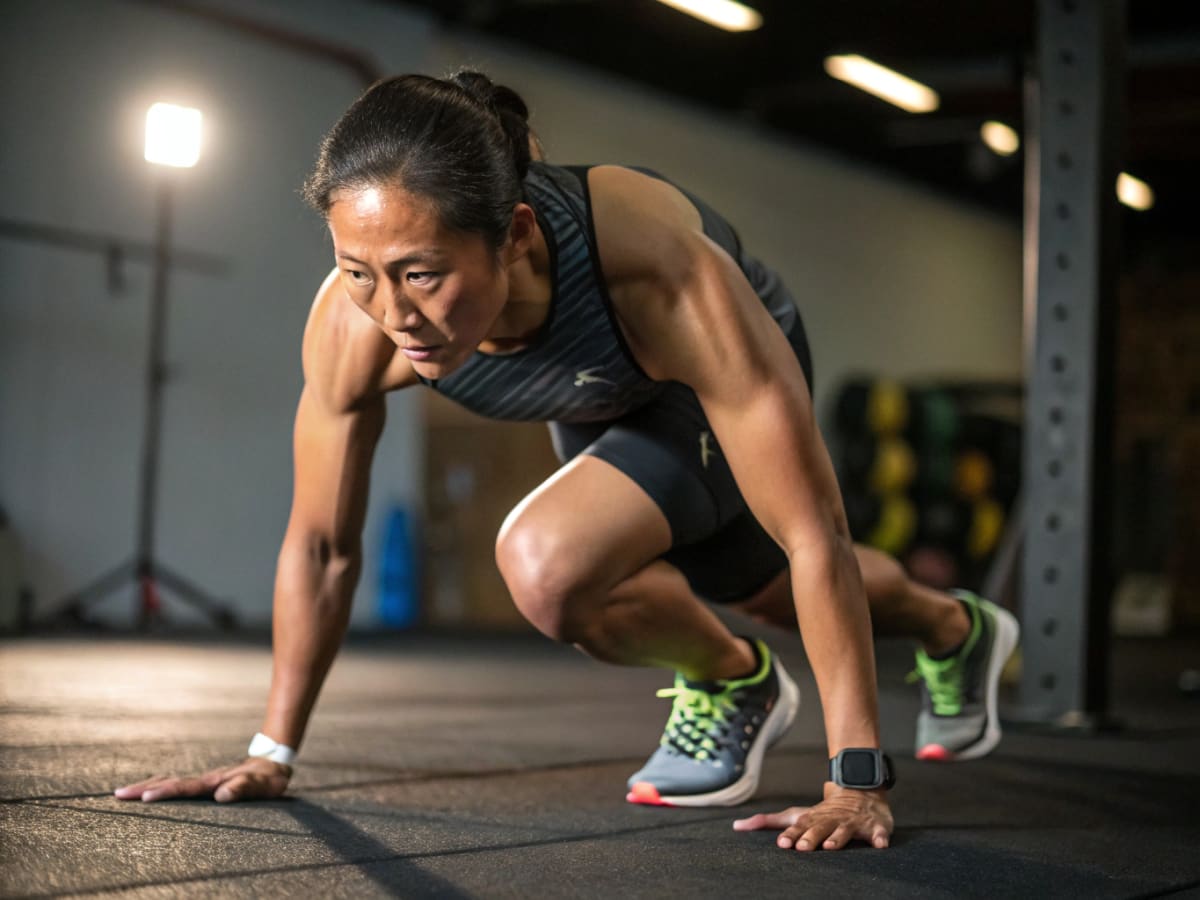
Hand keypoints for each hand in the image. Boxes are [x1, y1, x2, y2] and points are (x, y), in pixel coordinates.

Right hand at [114, 757, 291, 803]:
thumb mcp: (261, 784)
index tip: (144, 798)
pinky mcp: (204, 783)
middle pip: (169, 782)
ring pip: (169, 781)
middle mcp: (204, 779)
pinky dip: (158, 786)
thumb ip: (243, 788)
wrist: (272, 763)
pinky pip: (177, 784)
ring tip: (122, 792)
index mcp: (214, 781)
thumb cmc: (267, 778)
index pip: (184, 788)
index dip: (165, 793)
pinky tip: (147, 790)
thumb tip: (222, 795)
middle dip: (143, 788)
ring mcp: (202, 780)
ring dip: (147, 786)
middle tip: (117, 794)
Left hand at [732, 784, 892, 850]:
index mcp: (812, 819)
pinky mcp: (874, 826)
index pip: (799, 827)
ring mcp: (852, 823)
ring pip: (845, 831)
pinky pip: (879, 833)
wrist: (859, 792)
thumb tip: (736, 826)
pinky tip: (880, 845)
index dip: (791, 835)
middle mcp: (831, 820)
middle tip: (802, 848)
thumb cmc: (822, 811)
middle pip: (820, 829)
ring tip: (830, 847)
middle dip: (811, 838)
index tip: (782, 844)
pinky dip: (880, 838)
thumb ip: (767, 822)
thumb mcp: (795, 814)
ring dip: (838, 839)